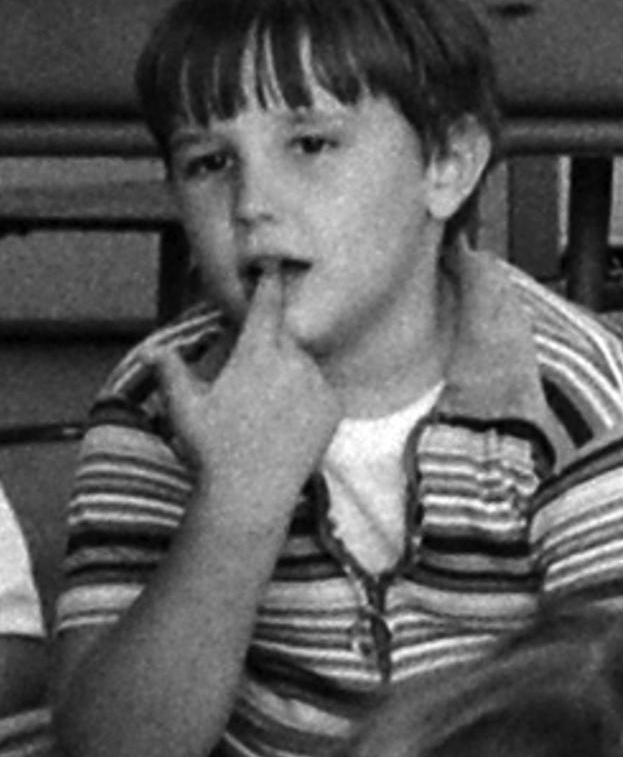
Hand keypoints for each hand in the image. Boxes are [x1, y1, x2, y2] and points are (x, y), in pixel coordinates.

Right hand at [155, 270, 338, 528]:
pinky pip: (319, 392)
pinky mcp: (333, 406)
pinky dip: (304, 400)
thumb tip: (155, 349)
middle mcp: (293, 362)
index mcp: (257, 355)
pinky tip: (282, 426)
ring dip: (286, 378)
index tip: (275, 263)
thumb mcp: (185, 409)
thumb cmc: (212, 450)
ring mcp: (317, 383)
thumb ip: (172, 372)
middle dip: (269, 349)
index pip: (266, 308)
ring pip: (302, 367)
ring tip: (261, 416)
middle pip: (284, 340)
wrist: (251, 493)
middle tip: (249, 384)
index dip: (270, 284)